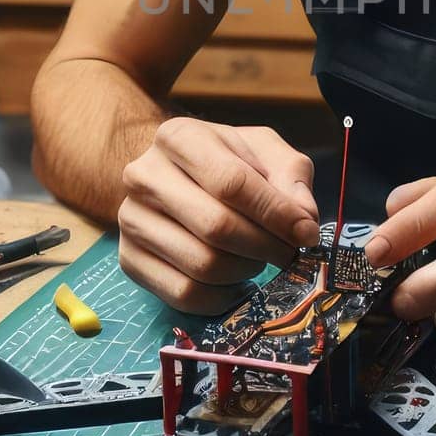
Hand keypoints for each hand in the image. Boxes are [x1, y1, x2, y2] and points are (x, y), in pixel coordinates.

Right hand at [118, 119, 320, 312]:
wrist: (174, 175)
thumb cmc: (225, 160)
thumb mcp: (264, 151)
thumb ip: (291, 176)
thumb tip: (303, 222)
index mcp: (178, 137)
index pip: (232, 182)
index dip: (275, 213)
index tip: (305, 233)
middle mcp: (144, 176)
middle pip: (216, 227)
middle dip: (265, 246)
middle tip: (288, 253)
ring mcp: (130, 220)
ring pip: (203, 265)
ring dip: (245, 271)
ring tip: (257, 258)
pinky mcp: (129, 259)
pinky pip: (184, 294)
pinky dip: (222, 297)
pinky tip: (235, 281)